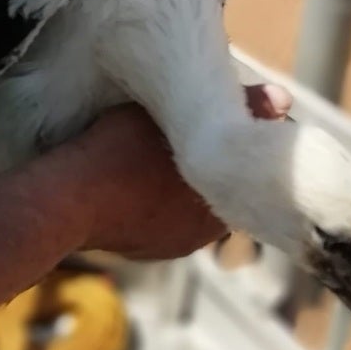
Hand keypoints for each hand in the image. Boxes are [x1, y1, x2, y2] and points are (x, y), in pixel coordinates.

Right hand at [66, 84, 291, 260]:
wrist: (66, 200)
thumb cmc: (118, 148)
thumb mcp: (174, 113)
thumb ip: (236, 105)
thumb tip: (284, 100)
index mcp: (226, 196)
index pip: (252, 161)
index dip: (242, 134)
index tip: (228, 114)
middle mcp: (211, 229)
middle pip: (228, 182)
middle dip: (218, 158)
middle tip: (196, 126)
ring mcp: (180, 243)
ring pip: (199, 202)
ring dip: (190, 181)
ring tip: (162, 151)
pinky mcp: (153, 250)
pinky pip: (171, 220)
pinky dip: (165, 201)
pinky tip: (142, 179)